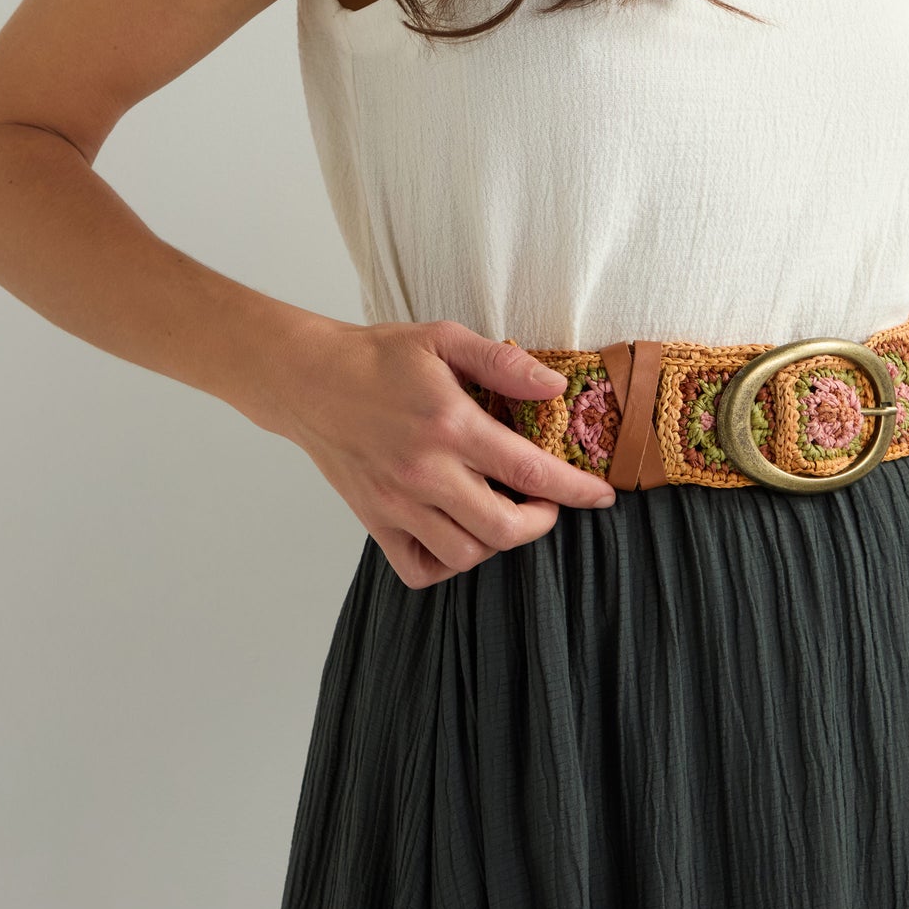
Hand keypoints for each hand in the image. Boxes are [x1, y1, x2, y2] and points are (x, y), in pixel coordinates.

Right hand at [272, 317, 616, 588]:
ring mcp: (397, 504)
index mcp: (449, 425)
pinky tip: (458, 533)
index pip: (529, 471)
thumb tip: (556, 387)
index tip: (601, 495)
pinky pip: (420, 569)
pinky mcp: (375, 522)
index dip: (574, 490)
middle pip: (503, 528)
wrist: (307, 379)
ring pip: (465, 554)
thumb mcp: (444, 339)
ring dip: (497, 541)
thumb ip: (504, 364)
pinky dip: (447, 564)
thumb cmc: (377, 357)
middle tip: (547, 503)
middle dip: (541, 523)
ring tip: (501, 510)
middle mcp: (425, 473)